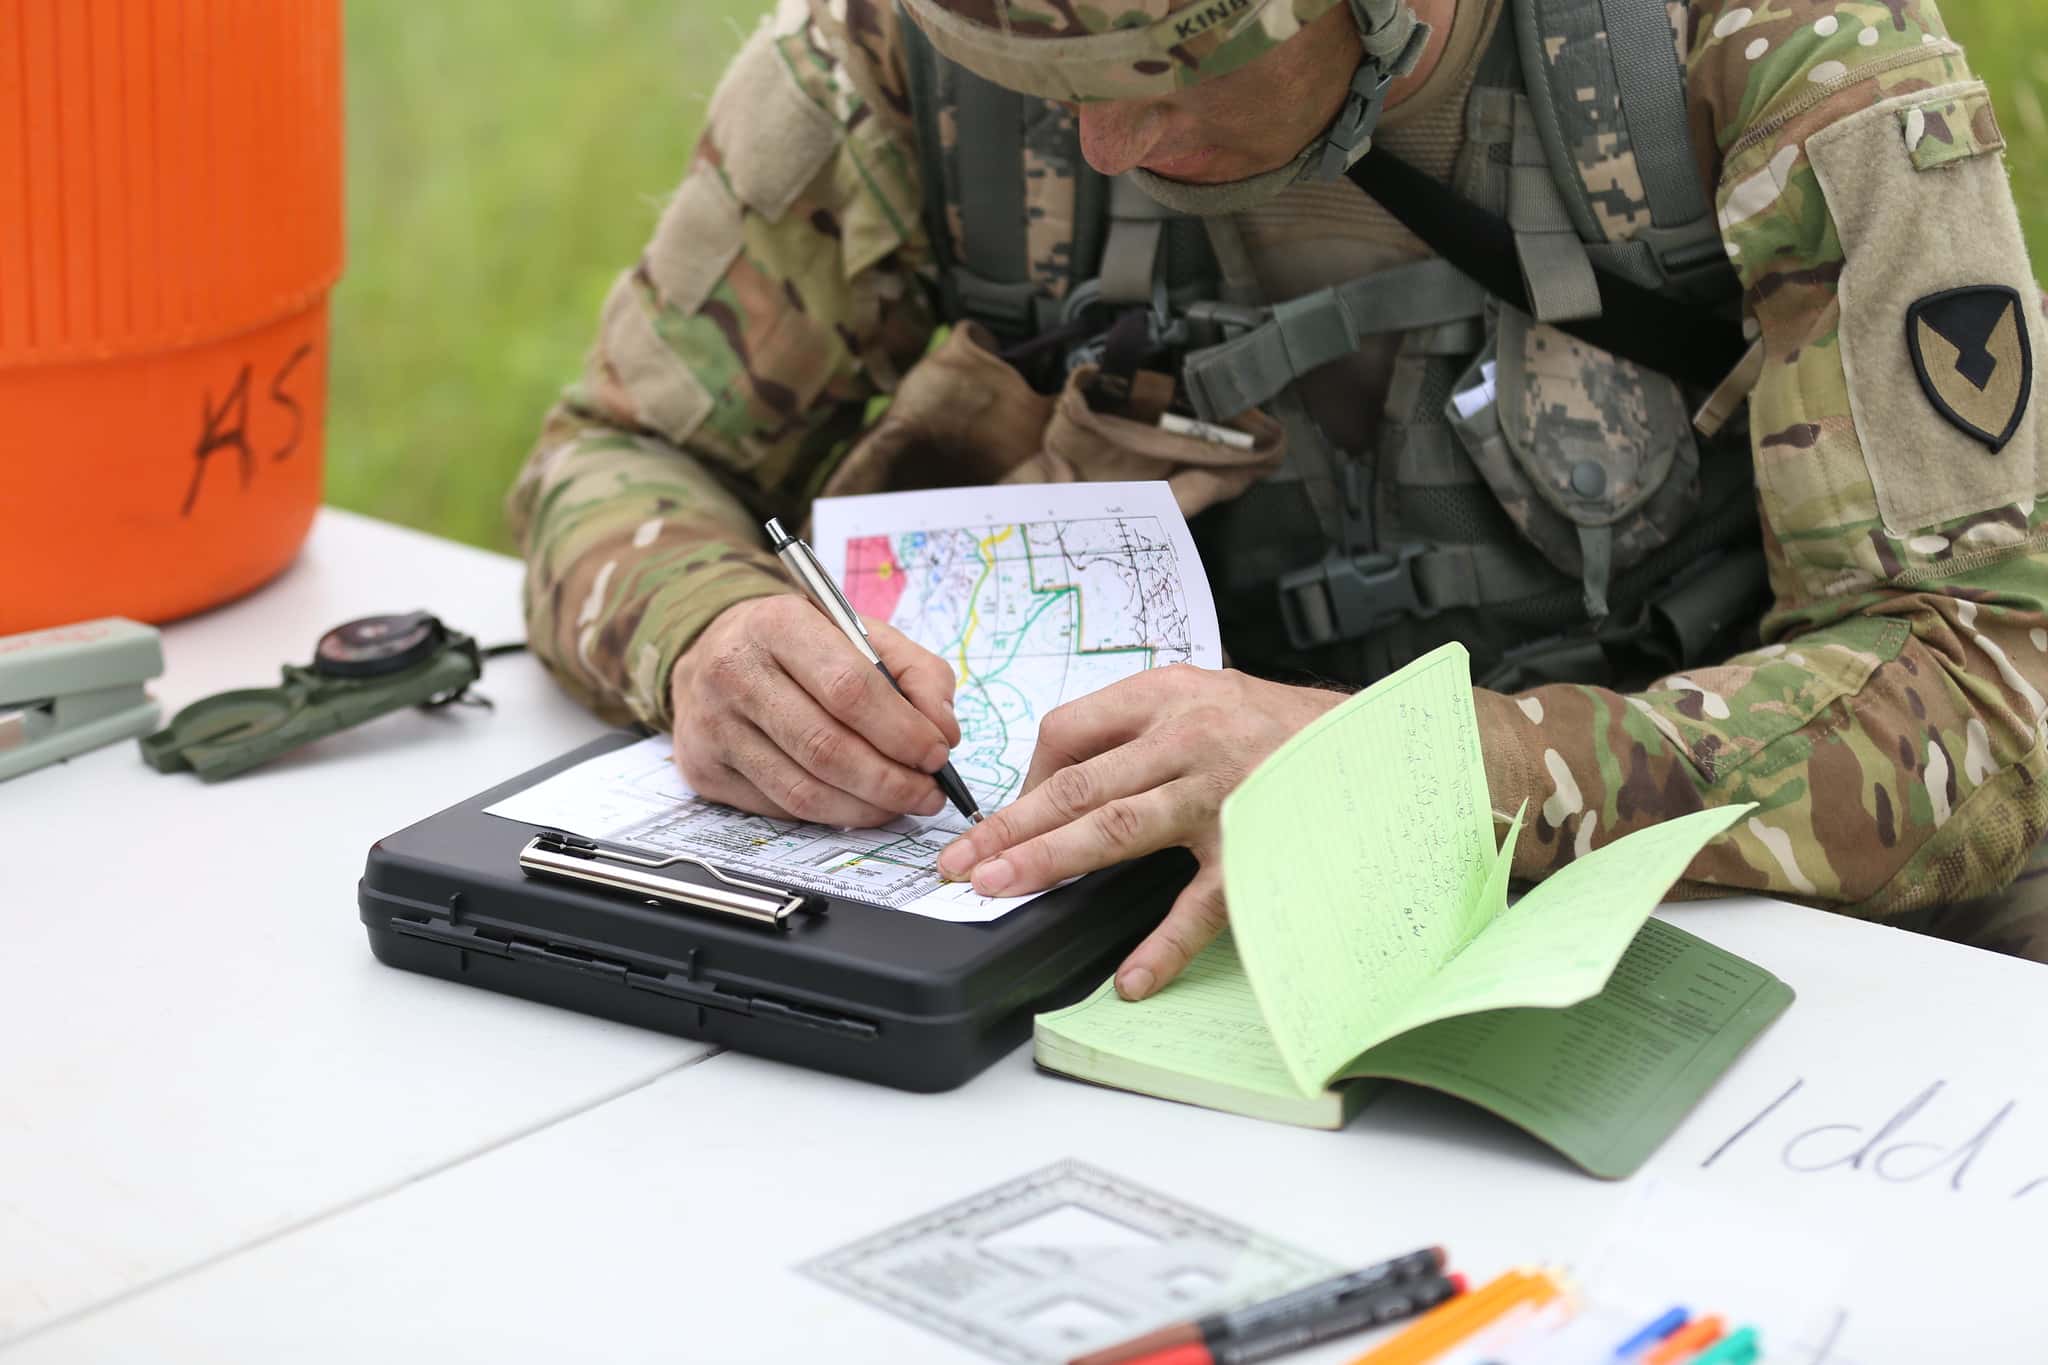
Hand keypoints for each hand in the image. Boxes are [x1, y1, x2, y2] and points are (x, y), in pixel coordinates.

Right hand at [670, 595, 960, 826]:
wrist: (711, 654)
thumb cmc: (799, 645)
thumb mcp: (859, 634)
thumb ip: (915, 672)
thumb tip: (943, 731)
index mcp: (778, 624)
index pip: (849, 688)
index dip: (901, 730)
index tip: (938, 752)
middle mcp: (734, 673)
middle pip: (826, 747)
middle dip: (891, 780)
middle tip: (929, 792)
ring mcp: (713, 726)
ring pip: (804, 789)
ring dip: (867, 807)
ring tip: (904, 802)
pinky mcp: (704, 769)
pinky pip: (781, 807)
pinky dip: (832, 815)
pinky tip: (860, 805)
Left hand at [936, 665, 1345, 999]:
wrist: (1385, 740)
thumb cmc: (1285, 729)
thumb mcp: (1208, 697)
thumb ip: (1140, 733)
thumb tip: (1061, 788)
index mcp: (1170, 695)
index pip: (1070, 730)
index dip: (1027, 779)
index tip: (1001, 822)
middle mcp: (1189, 737)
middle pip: (1078, 784)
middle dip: (1010, 826)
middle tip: (959, 864)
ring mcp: (1223, 793)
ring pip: (1119, 827)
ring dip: (1051, 861)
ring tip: (1002, 889)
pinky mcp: (1259, 846)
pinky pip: (1202, 902)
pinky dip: (1165, 943)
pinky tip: (1134, 977)